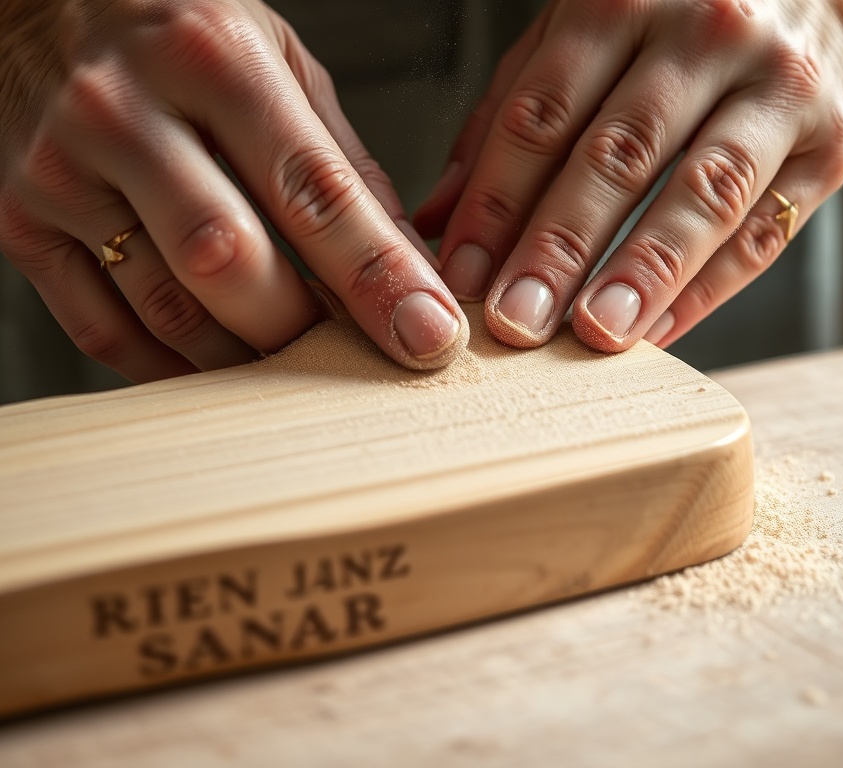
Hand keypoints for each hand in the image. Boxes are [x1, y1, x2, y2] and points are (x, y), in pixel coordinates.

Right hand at [0, 0, 466, 381]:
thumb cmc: (175, 23)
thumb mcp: (277, 59)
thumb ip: (341, 163)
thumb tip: (406, 262)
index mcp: (213, 60)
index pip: (313, 191)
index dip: (377, 275)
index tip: (428, 334)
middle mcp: (123, 112)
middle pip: (228, 263)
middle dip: (306, 330)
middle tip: (361, 356)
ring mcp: (59, 172)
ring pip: (166, 307)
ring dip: (246, 359)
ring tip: (295, 365)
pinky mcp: (18, 222)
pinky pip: (101, 329)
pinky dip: (171, 366)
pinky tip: (218, 369)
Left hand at [415, 0, 842, 351]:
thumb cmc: (677, 18)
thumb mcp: (584, 33)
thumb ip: (511, 113)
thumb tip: (440, 216)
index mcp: (624, 0)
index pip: (543, 114)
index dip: (497, 200)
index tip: (462, 276)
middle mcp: (707, 35)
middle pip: (620, 155)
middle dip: (561, 246)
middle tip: (517, 320)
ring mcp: (778, 89)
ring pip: (704, 194)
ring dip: (644, 273)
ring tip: (596, 332)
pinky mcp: (831, 146)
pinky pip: (764, 232)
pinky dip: (708, 289)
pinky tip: (657, 330)